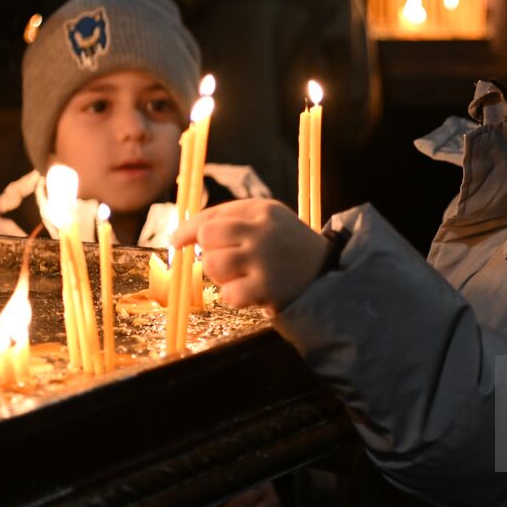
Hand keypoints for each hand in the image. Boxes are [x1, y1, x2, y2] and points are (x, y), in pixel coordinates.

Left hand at [173, 199, 327, 309]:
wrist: (330, 274)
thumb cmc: (290, 248)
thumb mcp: (270, 222)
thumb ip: (234, 221)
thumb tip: (186, 234)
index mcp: (262, 209)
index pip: (212, 216)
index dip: (188, 230)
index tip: (176, 241)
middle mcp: (263, 229)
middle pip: (208, 237)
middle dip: (209, 252)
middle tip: (227, 262)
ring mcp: (265, 258)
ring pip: (214, 266)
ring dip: (222, 277)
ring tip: (243, 277)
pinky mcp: (268, 287)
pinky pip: (229, 295)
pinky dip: (236, 297)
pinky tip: (254, 293)